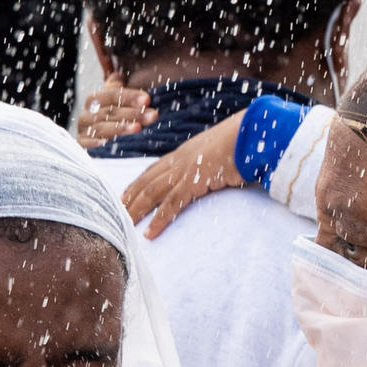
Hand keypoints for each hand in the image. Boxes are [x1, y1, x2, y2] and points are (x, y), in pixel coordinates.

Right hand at [76, 75, 153, 147]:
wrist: (96, 149)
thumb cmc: (115, 122)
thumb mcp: (118, 105)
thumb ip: (119, 91)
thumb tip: (119, 76)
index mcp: (95, 100)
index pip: (113, 94)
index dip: (130, 97)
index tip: (147, 100)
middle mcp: (86, 115)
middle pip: (110, 112)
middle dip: (133, 113)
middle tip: (153, 115)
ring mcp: (83, 132)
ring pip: (102, 128)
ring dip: (121, 128)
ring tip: (138, 129)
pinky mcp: (81, 148)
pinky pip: (88, 145)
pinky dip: (97, 144)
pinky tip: (108, 144)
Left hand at [121, 112, 245, 237]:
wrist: (253, 132)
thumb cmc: (242, 142)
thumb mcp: (220, 153)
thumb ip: (211, 164)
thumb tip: (213, 174)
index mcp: (184, 153)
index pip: (152, 171)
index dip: (136, 185)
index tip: (123, 197)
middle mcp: (179, 160)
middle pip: (145, 182)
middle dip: (128, 200)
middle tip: (113, 215)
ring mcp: (186, 170)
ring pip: (151, 194)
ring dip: (135, 211)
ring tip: (123, 227)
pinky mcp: (195, 181)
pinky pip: (172, 204)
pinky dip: (159, 220)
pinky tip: (149, 234)